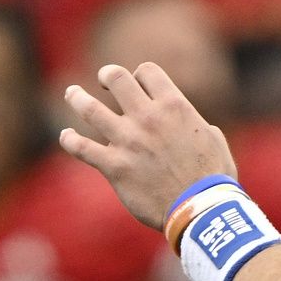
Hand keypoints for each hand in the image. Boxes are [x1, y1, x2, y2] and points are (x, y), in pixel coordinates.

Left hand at [61, 63, 237, 228]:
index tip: (139, 84)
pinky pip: (81, 148)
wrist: (200, 209)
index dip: (140, 75)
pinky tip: (67, 136)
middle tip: (105, 81)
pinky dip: (70, 140)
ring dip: (77, 97)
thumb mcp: (213, 138)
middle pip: (116, 78)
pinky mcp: (114, 166)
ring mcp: (127, 141)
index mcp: (174, 106)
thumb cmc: (213, 177)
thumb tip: (191, 124)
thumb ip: (194, 124)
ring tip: (72, 93)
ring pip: (90, 108)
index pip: (147, 71)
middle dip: (108, 75)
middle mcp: (147, 117)